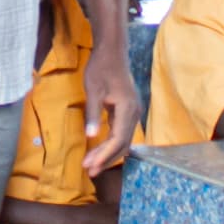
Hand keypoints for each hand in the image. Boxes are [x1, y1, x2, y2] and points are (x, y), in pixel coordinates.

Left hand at [79, 53, 142, 174]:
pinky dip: (110, 143)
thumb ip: (93, 114)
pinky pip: (121, 132)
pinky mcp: (128, 111)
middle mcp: (134, 113)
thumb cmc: (100, 68)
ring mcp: (133, 112)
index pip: (118, 139)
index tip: (90, 166)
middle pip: (122, 144)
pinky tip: (99, 151)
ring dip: (108, 153)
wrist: (112, 51)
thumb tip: (90, 137)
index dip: (104, 155)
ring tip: (91, 164)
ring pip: (122, 140)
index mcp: (127, 109)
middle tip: (89, 171)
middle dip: (106, 158)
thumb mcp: (93, 90)